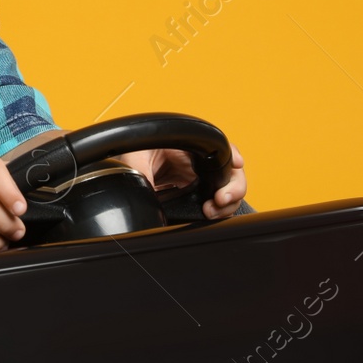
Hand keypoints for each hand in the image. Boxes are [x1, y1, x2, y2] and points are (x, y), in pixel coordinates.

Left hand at [120, 143, 246, 219]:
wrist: (127, 173)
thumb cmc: (134, 156)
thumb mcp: (134, 158)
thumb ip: (140, 171)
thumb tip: (145, 189)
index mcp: (188, 147)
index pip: (219, 147)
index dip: (232, 155)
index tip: (235, 163)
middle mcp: (199, 163)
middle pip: (231, 173)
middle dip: (233, 187)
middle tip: (220, 199)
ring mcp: (199, 181)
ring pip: (227, 192)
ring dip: (226, 204)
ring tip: (210, 211)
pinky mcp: (196, 196)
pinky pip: (216, 205)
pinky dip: (218, 212)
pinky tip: (207, 216)